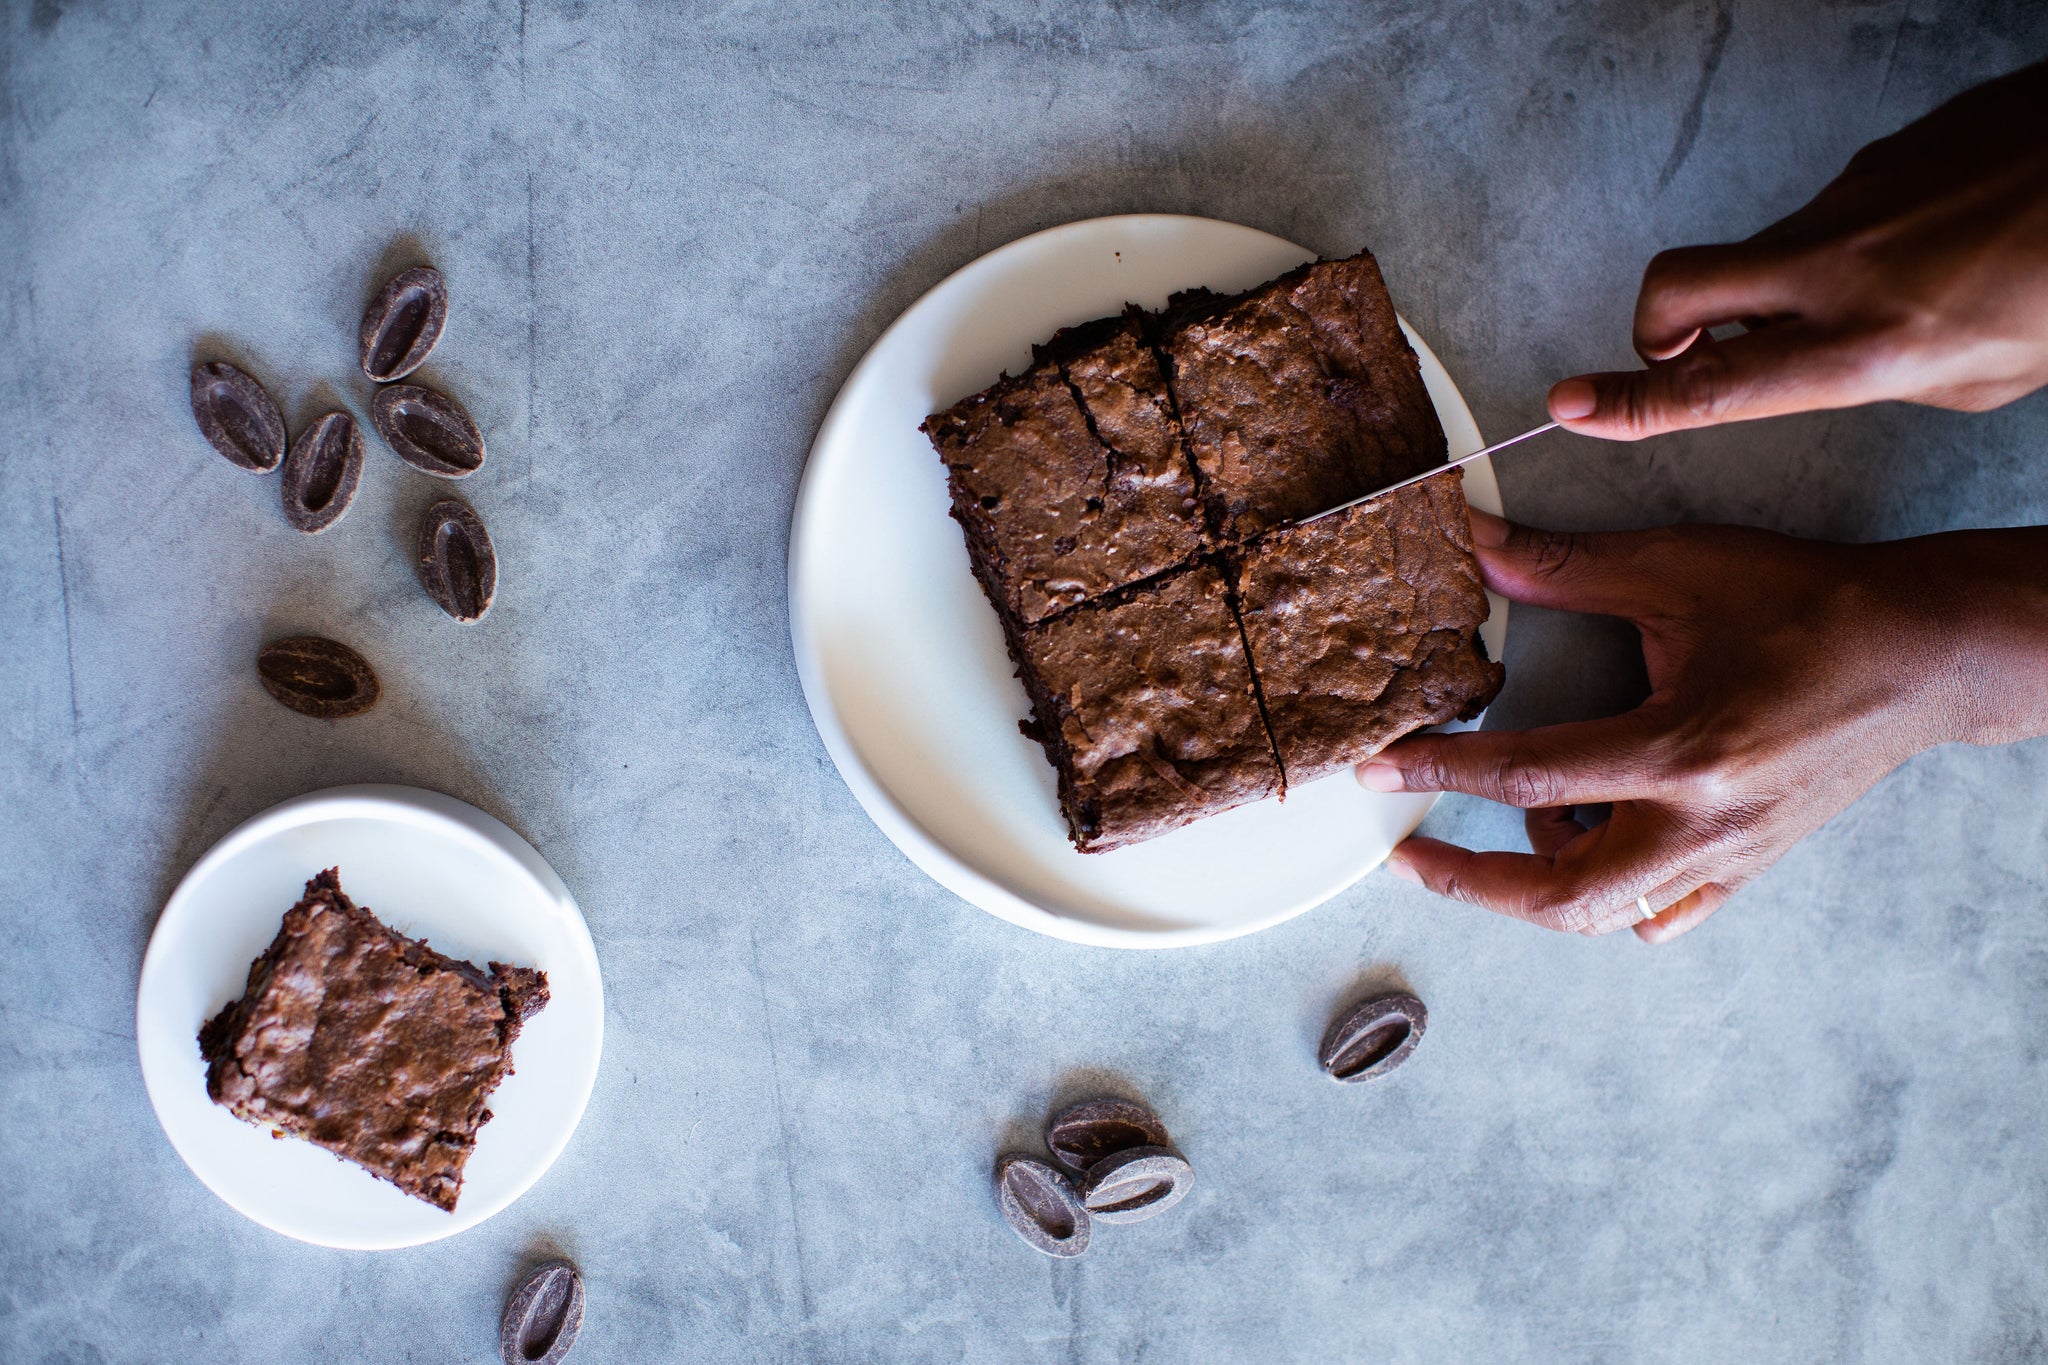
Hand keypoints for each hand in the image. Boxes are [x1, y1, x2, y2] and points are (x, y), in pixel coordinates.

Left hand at [1357, 509, 2047, 941]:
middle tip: (1412, 854)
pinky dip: (1612, 898)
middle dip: (1471, 883)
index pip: (1529, 778)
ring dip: (1541, 883)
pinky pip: (1664, 915)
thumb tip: (1473, 547)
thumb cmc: (1814, 606)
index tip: (1379, 771)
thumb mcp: (1682, 569)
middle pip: (1561, 896)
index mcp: (1683, 752)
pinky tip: (1591, 845)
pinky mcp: (1750, 866)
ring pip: (1610, 915)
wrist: (1929, 651)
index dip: (1440, 772)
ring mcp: (1730, 858)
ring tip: (1518, 823)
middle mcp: (1705, 825)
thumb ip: (1568, 569)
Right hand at [1549, 60, 2047, 438]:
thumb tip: (1826, 361)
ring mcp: (1853, 200)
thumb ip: (1879, 376)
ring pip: (1768, 252)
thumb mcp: (1977, 379)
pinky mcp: (1880, 155)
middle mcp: (1839, 270)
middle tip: (1687, 351)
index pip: (1711, 385)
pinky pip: (1834, 211)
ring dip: (1786, 286)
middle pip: (1678, 288)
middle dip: (1655, 327)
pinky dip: (1854, 241)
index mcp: (1865, 346)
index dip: (1628, 403)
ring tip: (1887, 294)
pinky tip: (1929, 243)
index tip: (1571, 406)